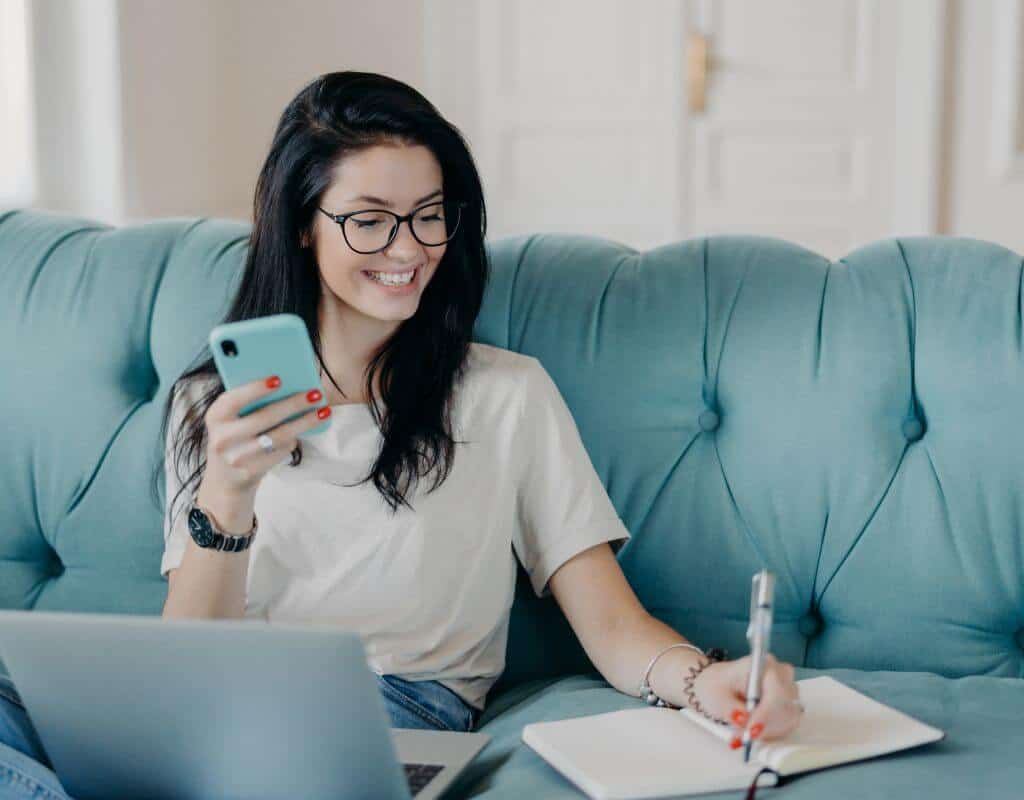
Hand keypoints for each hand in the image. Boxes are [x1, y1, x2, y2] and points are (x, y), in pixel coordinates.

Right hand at [201, 375, 330, 495]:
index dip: (255, 389)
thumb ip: (250, 403)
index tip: (279, 379)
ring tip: (323, 411)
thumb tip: (288, 384)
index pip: (234, 399)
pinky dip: (294, 440)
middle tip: (315, 394)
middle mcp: (222, 438)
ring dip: (304, 422)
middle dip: (293, 404)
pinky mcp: (251, 472)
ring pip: (278, 436)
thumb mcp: (232, 419)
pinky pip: (280, 451)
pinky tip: (304, 431)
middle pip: (264, 417)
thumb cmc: (236, 437)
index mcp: (215, 416)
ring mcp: (236, 457)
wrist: (226, 479)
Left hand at [690, 654, 801, 743]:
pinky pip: (786, 725)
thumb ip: (729, 708)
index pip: (776, 692)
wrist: (719, 684)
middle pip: (784, 707)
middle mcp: (782, 675)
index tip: (750, 730)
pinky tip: (751, 731)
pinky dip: (769, 733)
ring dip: (765, 732)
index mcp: (764, 664)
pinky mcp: (788, 706)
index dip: (766, 714)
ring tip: (741, 735)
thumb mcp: (715, 695)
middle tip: (740, 738)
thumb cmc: (717, 684)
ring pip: (787, 719)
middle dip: (763, 727)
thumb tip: (743, 719)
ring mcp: (788, 691)